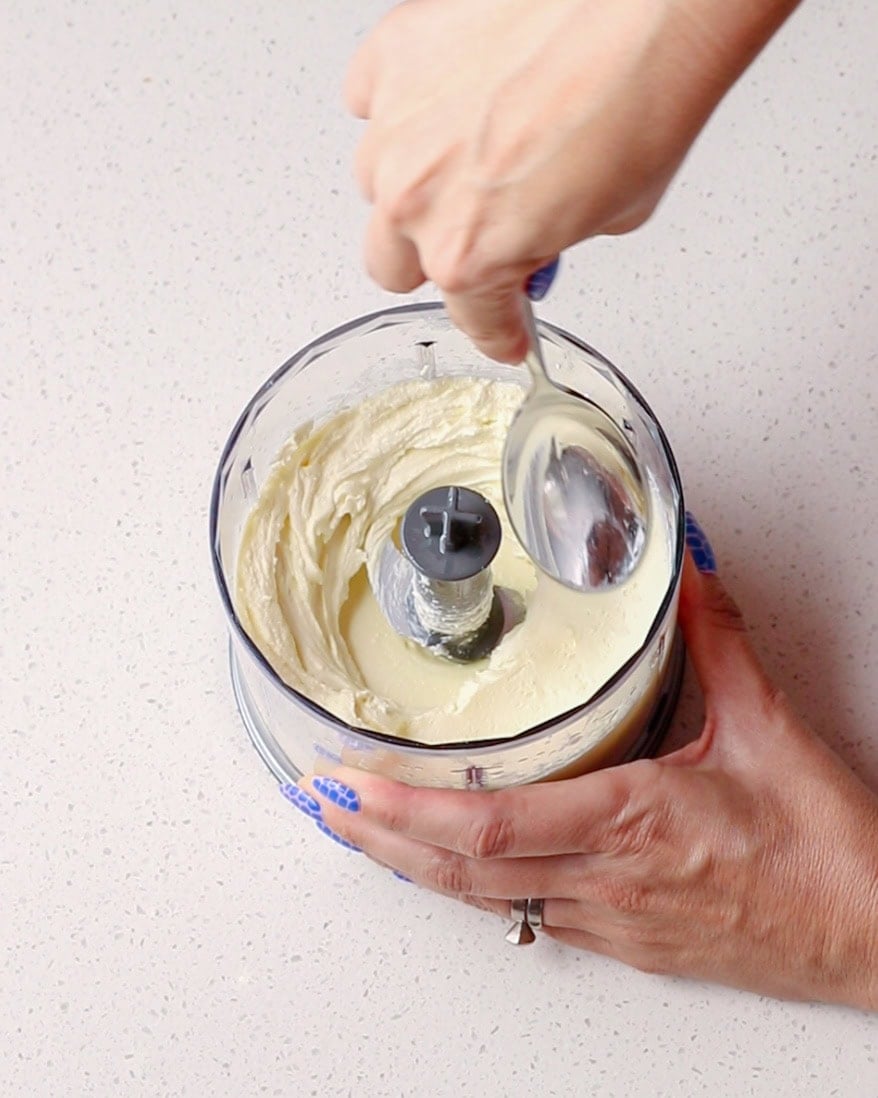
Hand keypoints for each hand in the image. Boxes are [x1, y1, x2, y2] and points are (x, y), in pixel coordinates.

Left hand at [297, 521, 877, 1008]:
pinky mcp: (624, 939)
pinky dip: (471, 885)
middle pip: (462, 870)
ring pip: (485, 899)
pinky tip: (451, 868)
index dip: (407, 811)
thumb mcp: (767, 726)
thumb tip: (683, 572)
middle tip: (325, 805)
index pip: (489, 825)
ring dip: (415, 865)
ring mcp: (609, 918)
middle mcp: (604, 880)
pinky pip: (525, 913)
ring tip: (363, 832)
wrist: (868, 933)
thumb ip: (714, 639)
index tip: (351, 786)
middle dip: (381, 839)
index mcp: (630, 821)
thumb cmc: (821, 850)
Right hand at [347, 0, 798, 360]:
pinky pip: (369, 98)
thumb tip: (545, 229)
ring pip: (377, 185)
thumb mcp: (614, 214)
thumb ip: (554, 239)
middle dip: (436, 260)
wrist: (645, 3)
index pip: (471, 317)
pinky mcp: (392, 56)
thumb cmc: (641, 94)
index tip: (505, 331)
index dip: (496, 330)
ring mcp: (396, 127)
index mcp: (470, 255)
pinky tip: (443, 99)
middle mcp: (418, 199)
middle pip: (392, 266)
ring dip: (417, 182)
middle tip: (476, 238)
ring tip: (470, 153)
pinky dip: (402, 106)